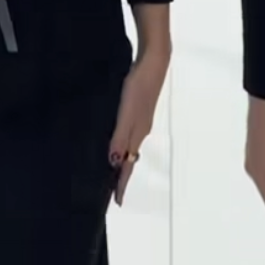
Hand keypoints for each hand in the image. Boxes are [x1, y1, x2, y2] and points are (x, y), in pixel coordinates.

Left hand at [109, 47, 167, 206]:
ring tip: (111, 169)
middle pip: (130, 158)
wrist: (154, 62)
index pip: (129, 165)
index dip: (122, 184)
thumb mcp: (126, 114)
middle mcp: (141, 130)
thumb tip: (115, 164)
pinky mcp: (138, 108)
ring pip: (129, 146)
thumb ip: (120, 138)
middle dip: (122, 175)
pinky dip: (121, 142)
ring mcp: (140, 119)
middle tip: (111, 189)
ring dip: (121, 159)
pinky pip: (128, 133)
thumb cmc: (139, 87)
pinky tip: (115, 138)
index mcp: (138, 134)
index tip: (117, 202)